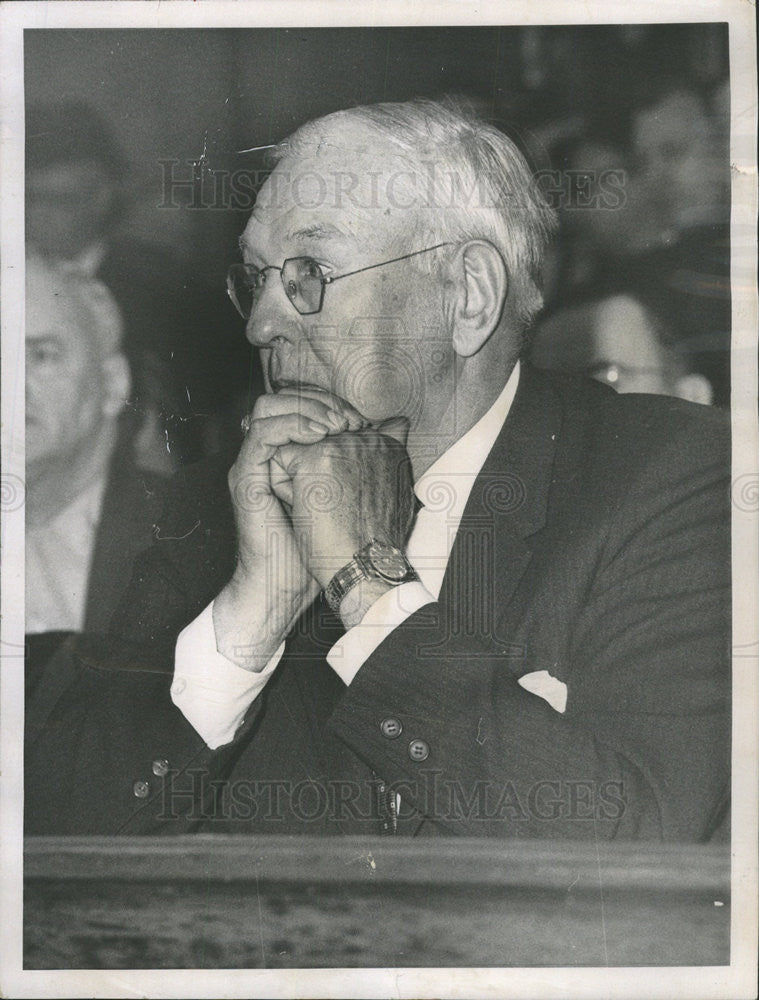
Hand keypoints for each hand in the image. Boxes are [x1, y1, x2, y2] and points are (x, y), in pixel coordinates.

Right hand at [214, 389, 365, 669]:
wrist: (299, 583)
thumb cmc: (333, 544)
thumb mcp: (356, 488)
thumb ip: (369, 453)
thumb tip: (398, 422)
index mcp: (290, 455)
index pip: (301, 405)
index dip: (331, 403)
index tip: (361, 418)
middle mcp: (268, 455)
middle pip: (283, 399)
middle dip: (320, 401)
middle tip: (349, 419)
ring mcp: (253, 464)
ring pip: (267, 407)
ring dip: (305, 409)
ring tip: (335, 425)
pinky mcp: (245, 477)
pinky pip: (261, 434)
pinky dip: (291, 426)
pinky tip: (319, 436)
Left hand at [273, 414, 415, 591]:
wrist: (364, 570)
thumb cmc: (376, 541)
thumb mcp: (394, 490)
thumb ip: (390, 454)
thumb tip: (397, 424)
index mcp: (388, 444)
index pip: (340, 442)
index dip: (335, 473)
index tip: (350, 502)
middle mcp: (368, 438)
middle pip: (317, 443)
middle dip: (316, 473)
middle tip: (337, 508)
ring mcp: (343, 445)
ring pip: (299, 451)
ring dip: (301, 480)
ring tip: (323, 509)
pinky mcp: (317, 457)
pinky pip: (282, 461)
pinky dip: (286, 489)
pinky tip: (308, 510)